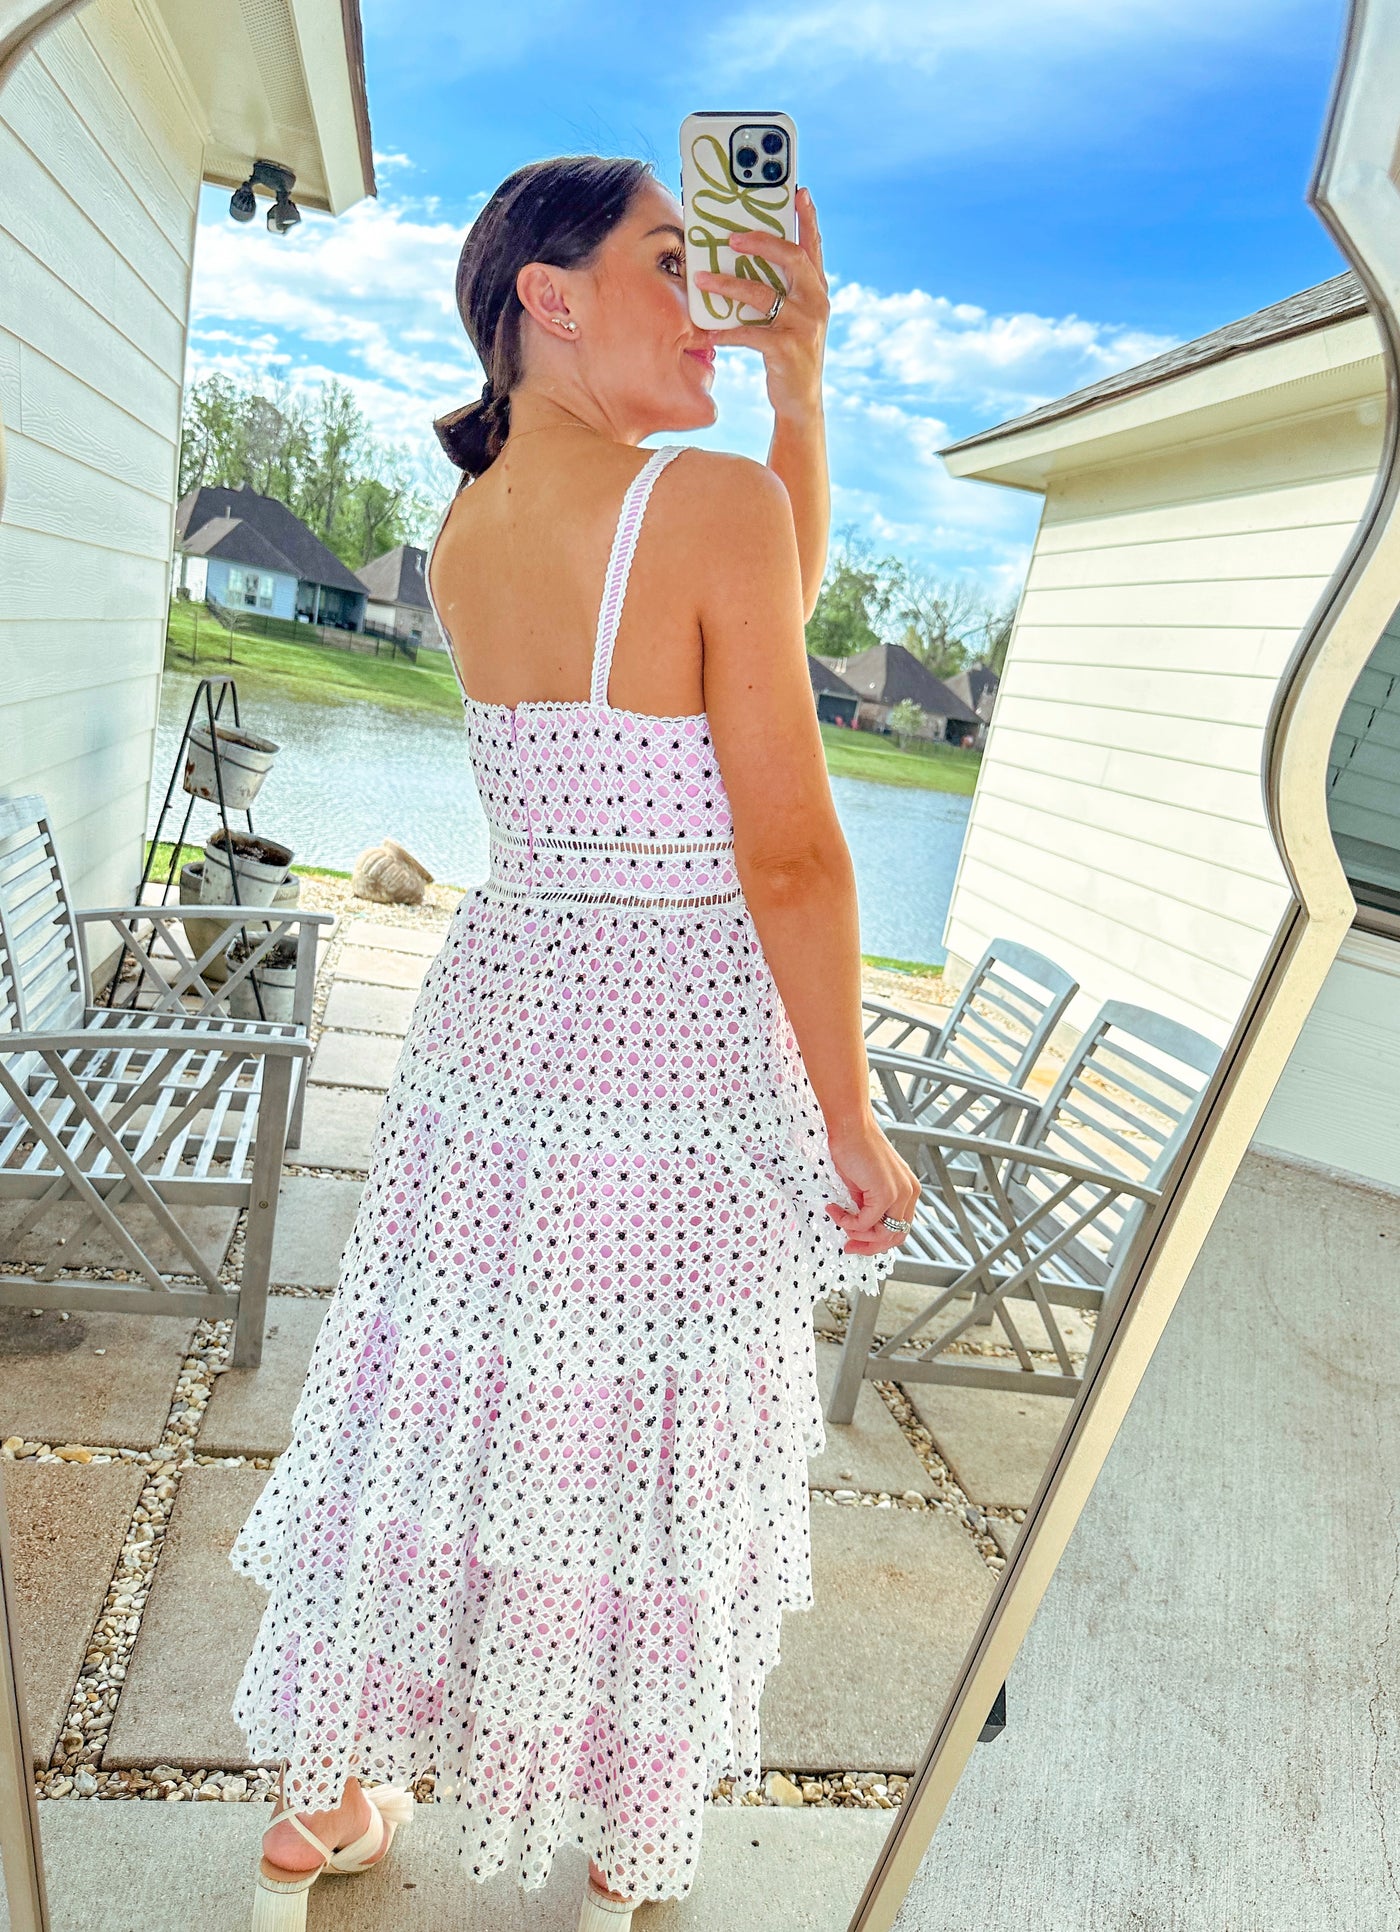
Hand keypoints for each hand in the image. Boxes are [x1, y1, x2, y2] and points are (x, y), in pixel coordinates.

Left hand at [691, 184, 828, 419]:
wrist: (800, 401)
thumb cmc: (788, 353)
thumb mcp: (791, 317)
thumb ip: (779, 290)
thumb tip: (740, 260)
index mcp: (817, 290)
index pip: (813, 247)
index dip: (807, 218)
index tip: (798, 191)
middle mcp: (816, 303)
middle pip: (792, 259)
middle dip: (761, 242)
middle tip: (731, 238)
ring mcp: (804, 326)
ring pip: (763, 294)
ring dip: (729, 285)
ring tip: (702, 280)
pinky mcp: (787, 349)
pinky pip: (751, 333)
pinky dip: (727, 331)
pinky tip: (708, 331)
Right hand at [823, 1110, 920, 1256]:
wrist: (850, 1127)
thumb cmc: (854, 1148)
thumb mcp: (865, 1185)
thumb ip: (868, 1205)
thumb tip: (860, 1225)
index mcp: (908, 1189)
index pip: (900, 1228)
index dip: (878, 1241)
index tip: (857, 1242)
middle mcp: (910, 1192)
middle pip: (895, 1237)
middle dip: (870, 1246)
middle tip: (849, 1245)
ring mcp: (900, 1193)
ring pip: (882, 1234)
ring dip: (857, 1234)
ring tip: (840, 1220)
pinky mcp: (886, 1193)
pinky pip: (866, 1223)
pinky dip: (848, 1222)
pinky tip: (836, 1209)